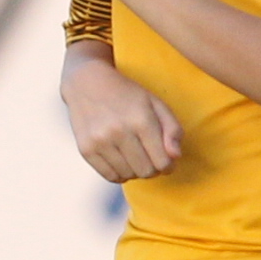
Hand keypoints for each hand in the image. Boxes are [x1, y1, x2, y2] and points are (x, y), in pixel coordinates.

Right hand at [61, 53, 181, 181]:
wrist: (87, 83)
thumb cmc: (127, 94)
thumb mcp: (156, 104)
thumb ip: (173, 129)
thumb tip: (175, 157)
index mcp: (141, 120)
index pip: (162, 162)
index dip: (169, 166)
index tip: (167, 162)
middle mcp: (119, 132)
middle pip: (146, 171)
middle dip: (153, 170)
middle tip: (151, 160)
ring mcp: (100, 142)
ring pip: (128, 175)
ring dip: (136, 171)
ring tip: (136, 158)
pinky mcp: (85, 149)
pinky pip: (109, 176)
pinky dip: (120, 174)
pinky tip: (122, 162)